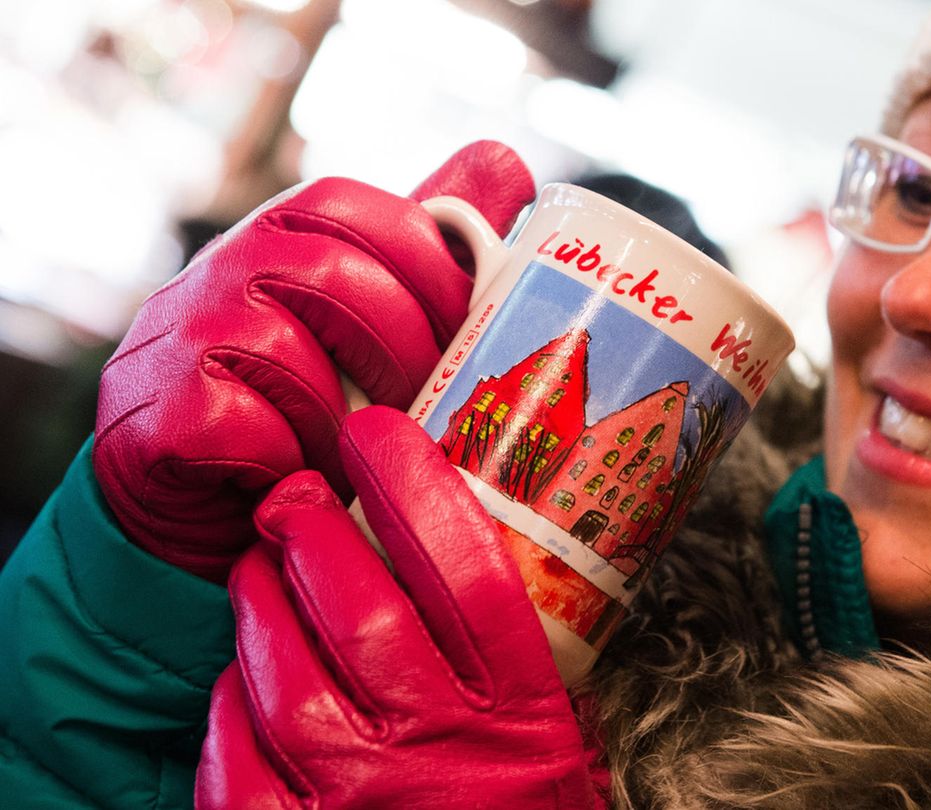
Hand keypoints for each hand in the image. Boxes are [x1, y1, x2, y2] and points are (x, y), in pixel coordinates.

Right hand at [93, 142, 533, 581]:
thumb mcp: (370, 316)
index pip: (374, 216)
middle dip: (403, 355)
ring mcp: (185, 331)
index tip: (472, 337)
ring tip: (357, 455)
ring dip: (345, 424)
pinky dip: (292, 465)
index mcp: (293, 229)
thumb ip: (425, 249)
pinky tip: (297, 479)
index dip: (436, 277)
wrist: (199, 496)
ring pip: (295, 360)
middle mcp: (230, 261)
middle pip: (341, 281)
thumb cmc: (308, 398)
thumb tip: (507, 161)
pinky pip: (252, 431)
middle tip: (423, 410)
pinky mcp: (161, 410)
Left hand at [196, 406, 607, 808]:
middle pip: (356, 598)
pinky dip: (228, 701)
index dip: (413, 480)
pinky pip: (232, 746)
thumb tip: (451, 540)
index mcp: (517, 709)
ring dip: (260, 600)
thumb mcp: (550, 738)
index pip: (462, 563)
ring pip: (278, 664)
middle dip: (310, 528)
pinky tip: (245, 682)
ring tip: (263, 574)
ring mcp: (358, 798)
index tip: (380, 432)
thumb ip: (509, 657)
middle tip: (296, 500)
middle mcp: (438, 746)